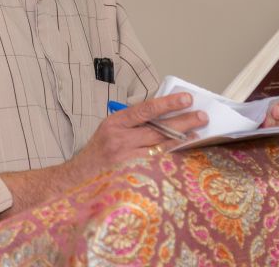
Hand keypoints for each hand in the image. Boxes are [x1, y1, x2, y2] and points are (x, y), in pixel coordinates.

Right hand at [68, 93, 207, 180]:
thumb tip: (161, 112)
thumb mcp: (109, 129)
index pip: (145, 110)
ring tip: (198, 131)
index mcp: (115, 123)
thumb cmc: (97, 152)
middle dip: (183, 121)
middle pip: (158, 129)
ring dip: (182, 138)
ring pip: (160, 147)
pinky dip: (171, 155)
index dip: (167, 103)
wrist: (77, 180)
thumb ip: (132, 122)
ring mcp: (127, 160)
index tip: (186, 99)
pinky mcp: (132, 176)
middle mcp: (120, 140)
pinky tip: (183, 150)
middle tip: (202, 115)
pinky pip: (157, 164)